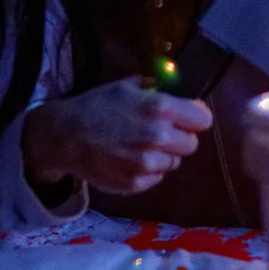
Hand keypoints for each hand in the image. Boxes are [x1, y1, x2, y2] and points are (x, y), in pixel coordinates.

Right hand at [22, 77, 212, 195]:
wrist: (65, 137)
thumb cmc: (97, 106)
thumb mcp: (127, 85)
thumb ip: (157, 88)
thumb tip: (180, 93)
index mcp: (160, 109)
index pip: (203, 119)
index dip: (194, 117)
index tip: (187, 116)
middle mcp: (159, 137)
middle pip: (192, 144)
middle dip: (180, 137)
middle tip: (161, 132)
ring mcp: (148, 164)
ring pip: (174, 162)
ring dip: (164, 155)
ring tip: (139, 146)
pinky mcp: (137, 184)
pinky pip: (157, 177)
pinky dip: (148, 171)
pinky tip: (129, 159)